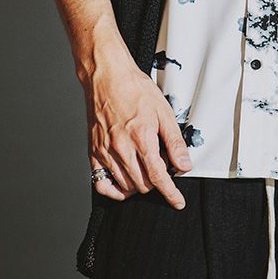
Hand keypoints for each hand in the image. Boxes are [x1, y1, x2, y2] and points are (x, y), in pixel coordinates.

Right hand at [81, 51, 191, 209]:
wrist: (108, 77)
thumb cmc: (136, 89)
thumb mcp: (164, 111)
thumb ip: (174, 142)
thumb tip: (184, 165)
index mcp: (141, 138)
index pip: (158, 177)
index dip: (170, 193)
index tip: (178, 202)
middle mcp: (121, 148)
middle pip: (143, 185)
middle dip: (157, 183)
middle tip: (162, 166)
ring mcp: (105, 152)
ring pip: (125, 186)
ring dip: (139, 185)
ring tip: (146, 168)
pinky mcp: (93, 152)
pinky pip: (101, 183)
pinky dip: (114, 190)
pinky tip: (124, 183)